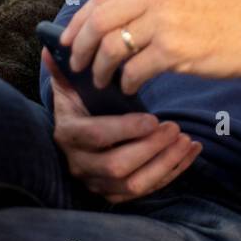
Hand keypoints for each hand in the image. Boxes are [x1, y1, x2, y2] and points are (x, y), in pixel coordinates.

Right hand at [42, 47, 202, 203]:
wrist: (80, 129)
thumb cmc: (82, 100)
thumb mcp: (71, 83)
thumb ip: (64, 67)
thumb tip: (50, 47)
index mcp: (69, 134)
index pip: (96, 137)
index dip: (125, 129)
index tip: (152, 118)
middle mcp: (80, 163)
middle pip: (117, 166)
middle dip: (150, 148)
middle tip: (174, 128)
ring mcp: (98, 182)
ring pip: (134, 184)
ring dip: (164, 163)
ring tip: (185, 140)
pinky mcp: (116, 193)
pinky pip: (147, 190)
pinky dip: (172, 172)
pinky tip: (190, 151)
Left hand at [60, 0, 240, 95]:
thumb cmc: (227, 18)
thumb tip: (105, 21)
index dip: (80, 20)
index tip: (69, 39)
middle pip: (99, 20)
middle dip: (79, 46)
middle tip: (77, 65)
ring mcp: (166, 20)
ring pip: (110, 47)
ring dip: (100, 69)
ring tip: (103, 80)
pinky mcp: (174, 49)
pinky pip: (133, 70)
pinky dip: (126, 83)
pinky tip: (131, 87)